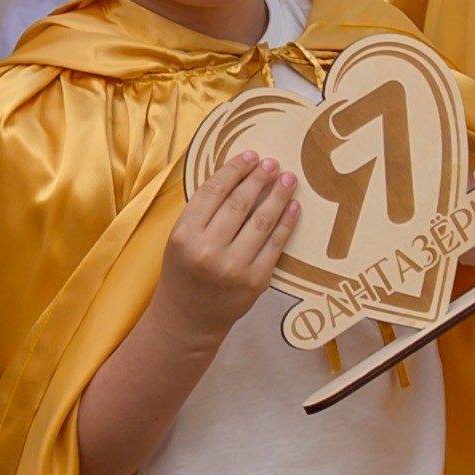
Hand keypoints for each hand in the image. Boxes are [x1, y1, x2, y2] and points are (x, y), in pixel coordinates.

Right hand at [155, 152, 298, 346]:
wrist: (189, 318)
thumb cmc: (185, 271)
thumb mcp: (181, 238)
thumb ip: (203, 211)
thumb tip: (238, 174)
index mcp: (185, 234)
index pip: (213, 192)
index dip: (234, 170)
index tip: (250, 156)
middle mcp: (208, 249)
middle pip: (239, 202)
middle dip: (259, 178)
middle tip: (272, 163)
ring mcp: (234, 266)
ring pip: (261, 221)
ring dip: (278, 196)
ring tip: (288, 179)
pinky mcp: (256, 281)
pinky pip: (275, 244)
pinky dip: (286, 223)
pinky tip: (294, 207)